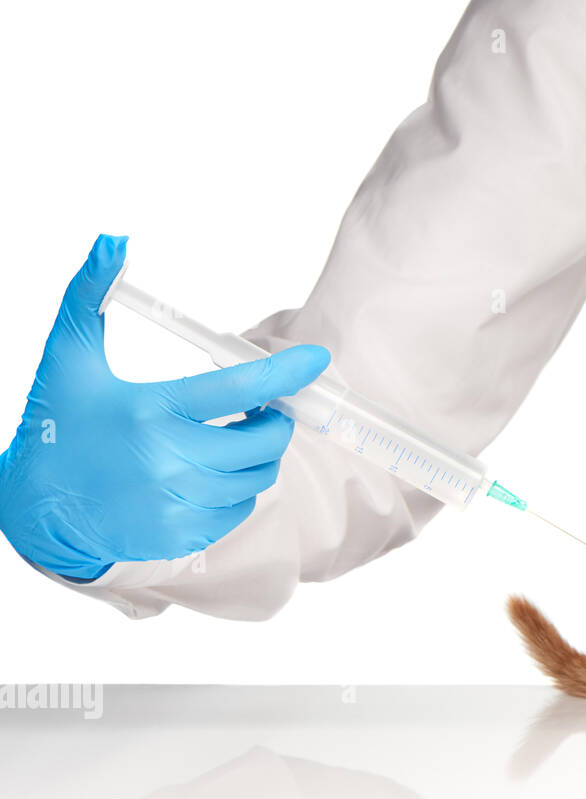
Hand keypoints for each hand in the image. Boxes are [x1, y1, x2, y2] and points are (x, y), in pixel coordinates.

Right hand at [0, 235, 330, 579]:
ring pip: (257, 477)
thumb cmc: (58, 423)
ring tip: (233, 441)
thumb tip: (114, 240)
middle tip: (260, 410)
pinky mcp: (181, 536)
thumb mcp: (69, 356)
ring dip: (258, 456)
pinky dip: (237, 490)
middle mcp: (168, 461)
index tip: (315, 359)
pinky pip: (239, 509)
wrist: (35, 507)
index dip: (285, 373)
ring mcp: (176, 504)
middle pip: (261, 441)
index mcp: (150, 410)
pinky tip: (210, 475)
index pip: (238, 389)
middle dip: (272, 421)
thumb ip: (91, 294)